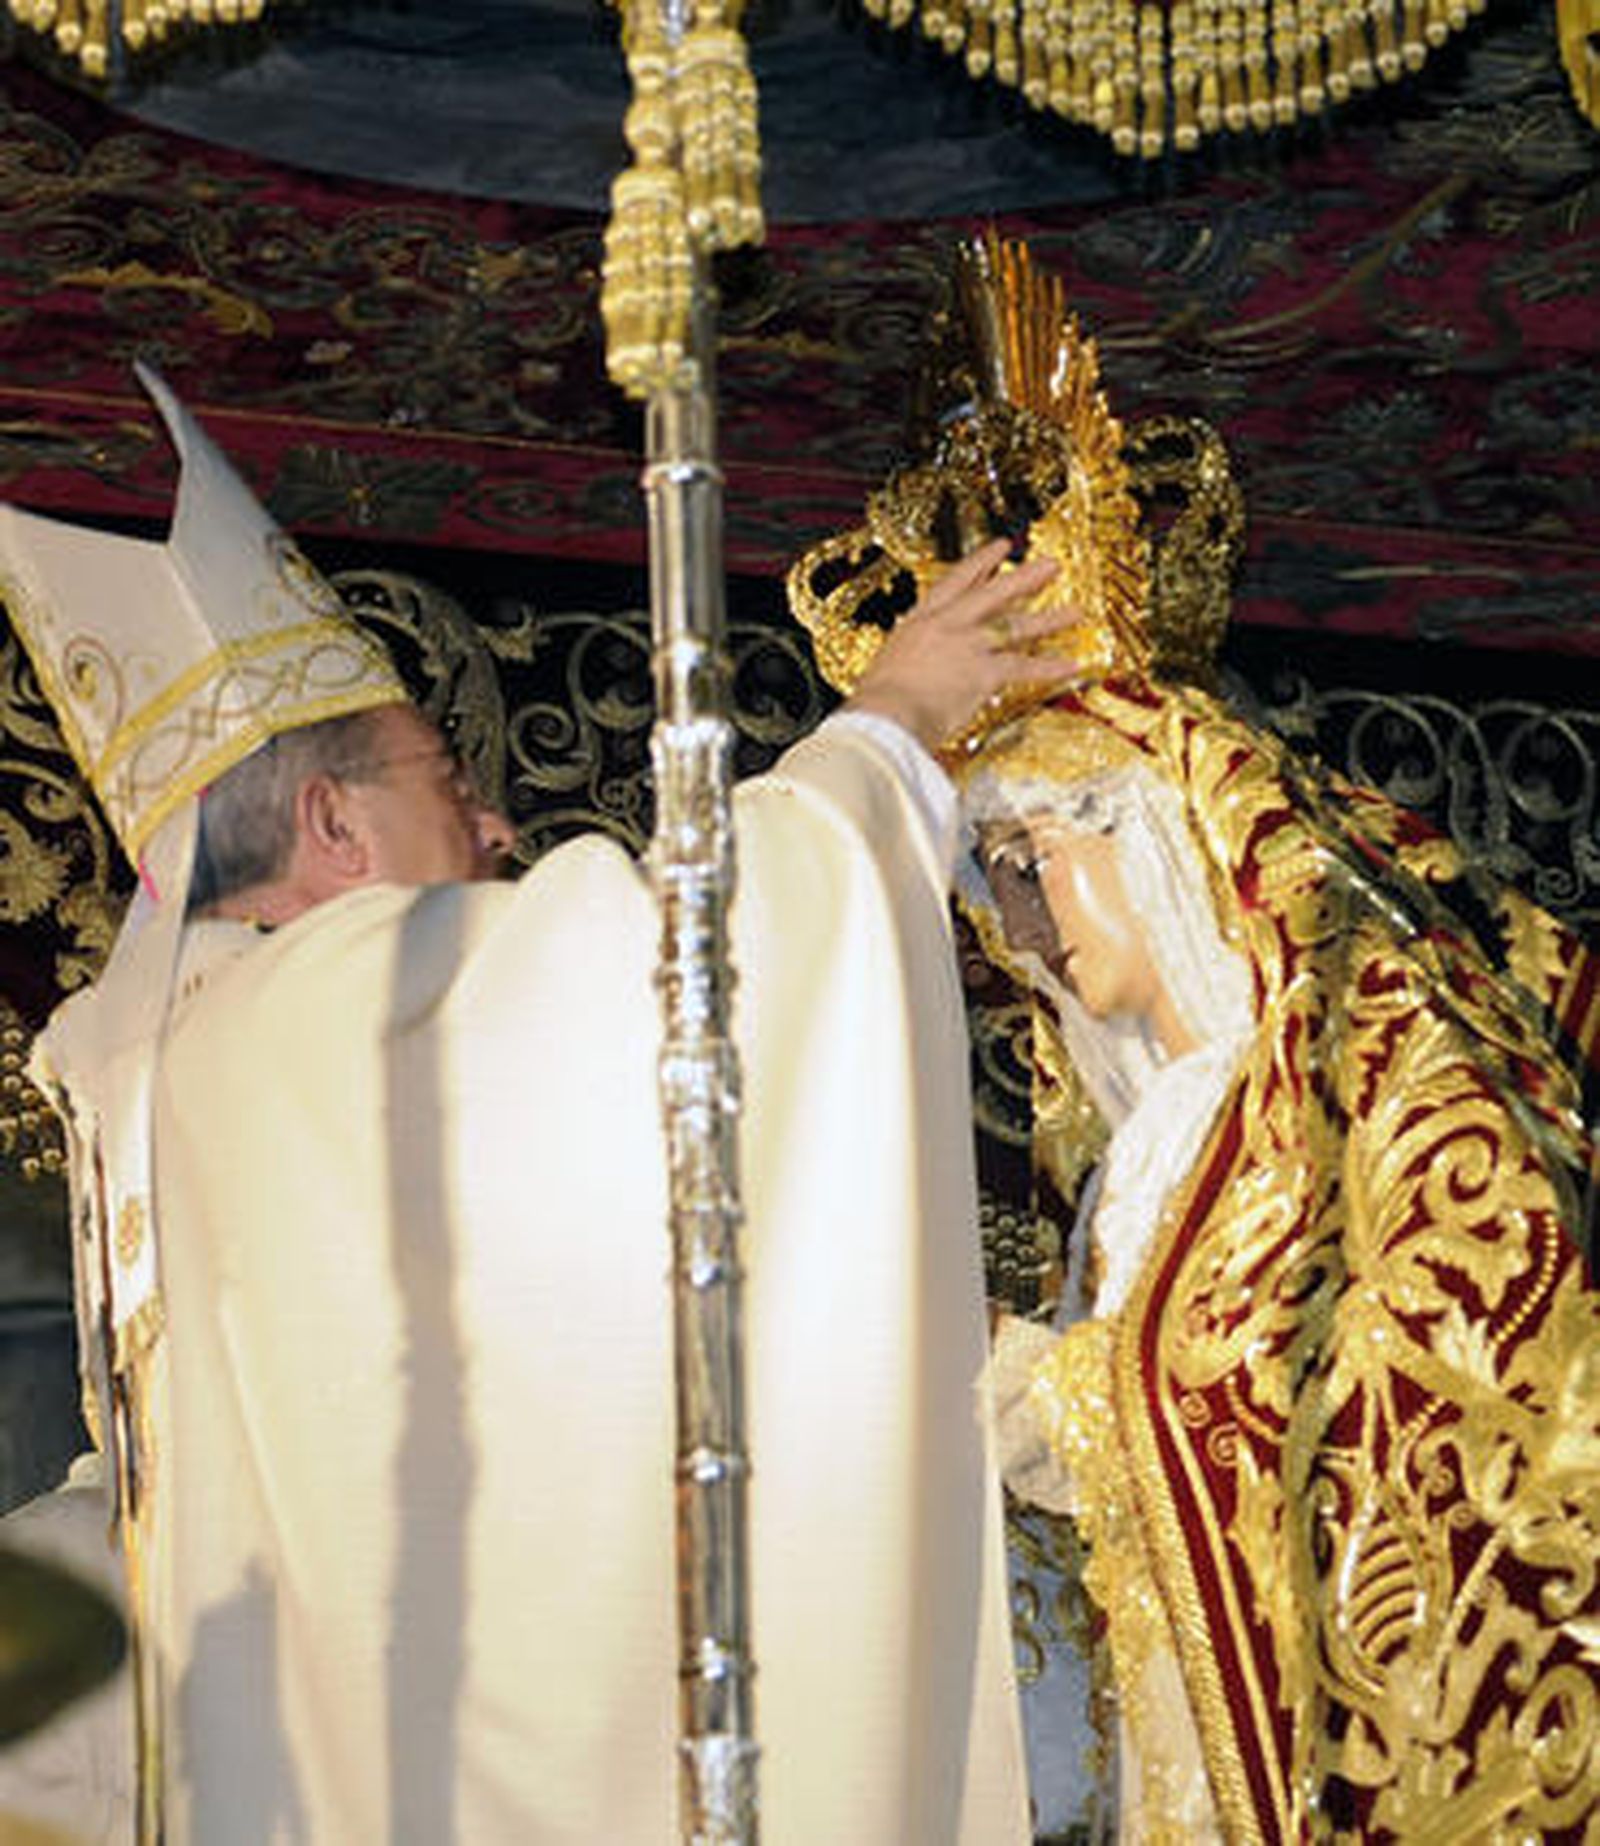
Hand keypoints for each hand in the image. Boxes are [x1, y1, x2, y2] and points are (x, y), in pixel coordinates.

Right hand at [843, 538, 1078, 751]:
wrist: (885, 715)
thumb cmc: (876, 703)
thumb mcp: (885, 672)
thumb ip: (905, 669)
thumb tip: (906, 683)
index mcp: (918, 623)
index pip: (954, 583)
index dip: (980, 564)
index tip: (1000, 549)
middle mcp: (946, 627)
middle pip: (993, 593)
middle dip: (1024, 578)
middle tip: (1050, 565)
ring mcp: (967, 646)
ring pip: (1015, 627)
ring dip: (1049, 620)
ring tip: (1075, 611)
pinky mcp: (983, 671)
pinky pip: (1024, 667)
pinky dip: (1049, 667)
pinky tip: (1071, 664)